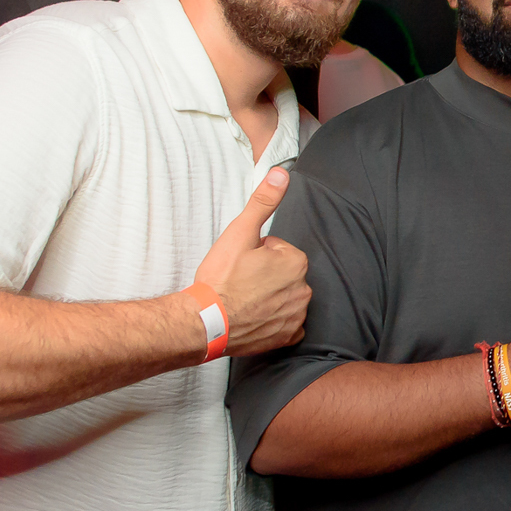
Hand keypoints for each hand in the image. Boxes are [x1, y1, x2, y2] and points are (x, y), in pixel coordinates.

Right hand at [193, 167, 309, 357]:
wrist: (206, 323)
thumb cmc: (221, 279)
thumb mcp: (240, 233)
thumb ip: (263, 202)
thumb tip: (281, 173)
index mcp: (296, 262)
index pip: (279, 250)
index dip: (258, 254)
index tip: (242, 263)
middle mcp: (304, 289)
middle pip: (283, 273)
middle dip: (265, 275)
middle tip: (241, 282)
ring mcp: (297, 315)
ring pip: (284, 296)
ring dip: (269, 296)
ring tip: (244, 299)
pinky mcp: (288, 336)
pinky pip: (287, 323)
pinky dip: (273, 320)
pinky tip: (254, 317)